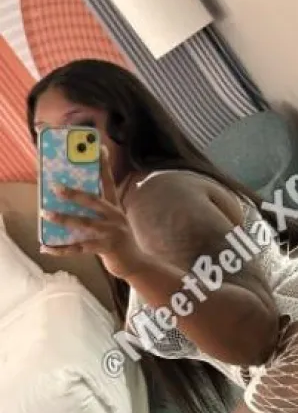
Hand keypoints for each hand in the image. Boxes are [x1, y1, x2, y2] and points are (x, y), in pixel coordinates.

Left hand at [41, 146, 148, 278]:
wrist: (136, 264)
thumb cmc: (117, 240)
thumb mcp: (112, 221)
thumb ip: (95, 211)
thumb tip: (66, 201)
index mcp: (114, 207)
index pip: (108, 182)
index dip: (104, 165)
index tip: (99, 148)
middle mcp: (115, 217)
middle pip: (93, 201)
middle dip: (74, 193)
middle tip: (55, 186)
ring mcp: (111, 233)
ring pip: (85, 223)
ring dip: (64, 219)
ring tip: (46, 214)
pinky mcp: (106, 249)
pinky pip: (79, 248)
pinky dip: (61, 249)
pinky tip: (46, 248)